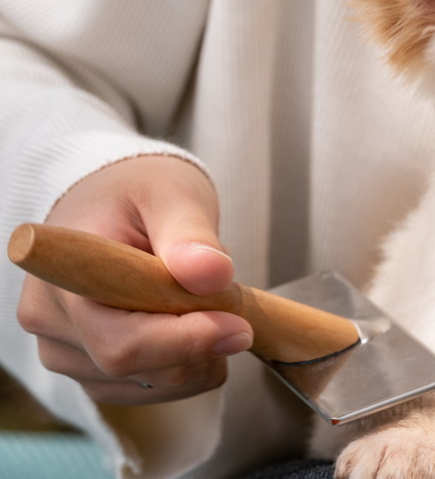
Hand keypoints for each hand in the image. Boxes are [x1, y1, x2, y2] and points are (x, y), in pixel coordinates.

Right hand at [16, 156, 252, 404]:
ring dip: (201, 353)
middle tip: (233, 300)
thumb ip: (191, 234)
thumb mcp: (173, 193)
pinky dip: (191, 364)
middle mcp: (51, 324)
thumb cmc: (142, 190)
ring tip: (201, 296)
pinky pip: (156, 389)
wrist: (116, 199)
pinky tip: (194, 322)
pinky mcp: (92, 370)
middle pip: (139, 368)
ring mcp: (67, 352)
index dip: (186, 341)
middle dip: (202, 343)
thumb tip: (211, 274)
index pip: (121, 342)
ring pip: (154, 385)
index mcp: (63, 278)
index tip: (239, 325)